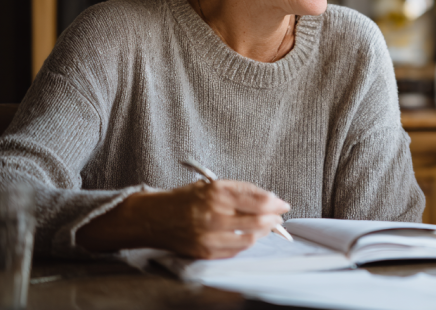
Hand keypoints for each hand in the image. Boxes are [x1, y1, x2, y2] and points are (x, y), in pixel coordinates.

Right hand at [78, 180, 290, 258]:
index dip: (276, 203)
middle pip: (258, 221)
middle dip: (274, 219)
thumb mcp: (211, 184)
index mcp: (216, 192)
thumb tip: (269, 200)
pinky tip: (248, 235)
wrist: (153, 218)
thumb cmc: (184, 199)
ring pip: (250, 238)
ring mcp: (209, 236)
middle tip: (278, 217)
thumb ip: (240, 191)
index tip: (283, 204)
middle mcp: (213, 214)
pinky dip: (247, 242)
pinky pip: (236, 250)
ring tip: (266, 226)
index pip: (258, 200)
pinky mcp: (205, 251)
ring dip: (263, 232)